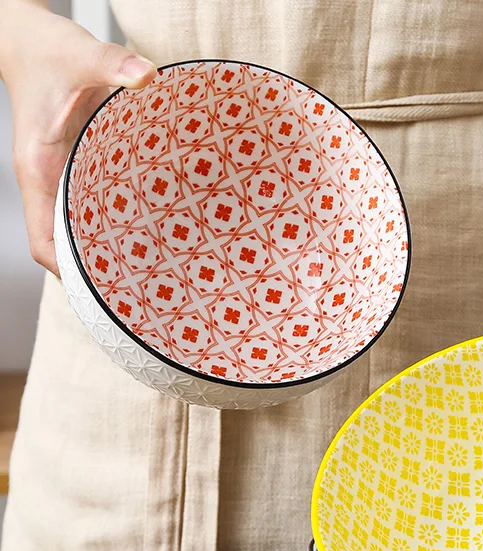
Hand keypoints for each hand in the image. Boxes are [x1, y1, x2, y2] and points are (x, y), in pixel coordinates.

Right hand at [0, 0, 155, 273]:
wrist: (35, 40)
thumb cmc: (49, 52)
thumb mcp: (79, 55)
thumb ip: (110, 64)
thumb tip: (146, 76)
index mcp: (38, 171)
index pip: (42, 242)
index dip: (68, 271)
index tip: (104, 288)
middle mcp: (50, 182)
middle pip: (68, 245)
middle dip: (101, 269)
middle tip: (147, 289)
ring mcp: (66, 178)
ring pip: (84, 229)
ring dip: (114, 248)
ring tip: (159, 270)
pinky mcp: (83, 168)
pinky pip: (98, 207)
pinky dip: (121, 222)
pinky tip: (158, 229)